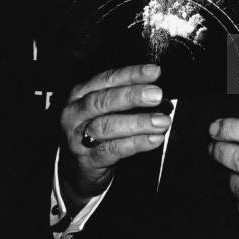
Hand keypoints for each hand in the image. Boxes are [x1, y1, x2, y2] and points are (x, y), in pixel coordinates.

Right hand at [59, 64, 170, 210]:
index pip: (107, 79)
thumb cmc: (98, 129)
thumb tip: (156, 88)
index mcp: (81, 93)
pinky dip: (136, 143)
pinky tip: (153, 139)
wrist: (79, 167)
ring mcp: (78, 138)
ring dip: (139, 122)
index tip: (154, 71)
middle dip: (132, 96)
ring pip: (108, 126)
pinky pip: (113, 150)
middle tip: (156, 95)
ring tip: (161, 121)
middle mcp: (76, 113)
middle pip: (103, 101)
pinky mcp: (87, 160)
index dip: (132, 74)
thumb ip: (126, 96)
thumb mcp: (105, 108)